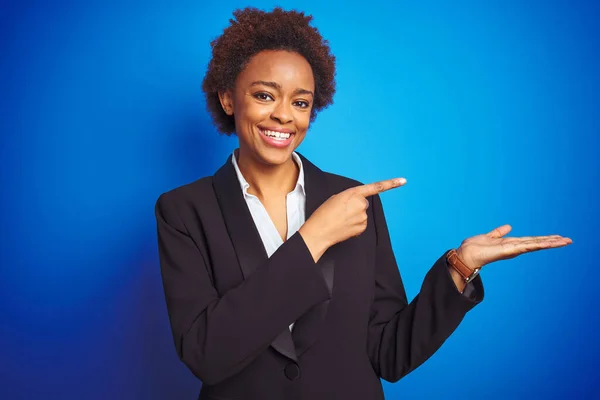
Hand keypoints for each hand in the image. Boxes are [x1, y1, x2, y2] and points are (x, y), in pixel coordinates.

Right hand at [299, 177, 406, 260]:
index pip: (375, 187)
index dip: (390, 183)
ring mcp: (363, 217)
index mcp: (353, 193)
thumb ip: (349, 197)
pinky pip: (361, 224)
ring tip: (340, 220)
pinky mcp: (362, 227)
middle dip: (355, 206)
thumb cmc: (323, 214)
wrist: (319, 231)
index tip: (403, 181)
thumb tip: (356, 206)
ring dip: (354, 217)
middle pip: (363, 203)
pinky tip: (344, 226)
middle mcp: (360, 204)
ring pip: (362, 214)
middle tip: (341, 212)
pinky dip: (354, 225)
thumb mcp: (335, 198)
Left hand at [456, 224, 572, 270]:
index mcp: (511, 243)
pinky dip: (537, 244)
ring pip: (536, 245)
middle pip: (537, 243)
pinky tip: (548, 243)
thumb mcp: (489, 236)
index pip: (531, 240)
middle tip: (569, 240)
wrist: (466, 254)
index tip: (557, 237)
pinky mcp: (509, 251)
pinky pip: (526, 246)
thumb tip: (508, 227)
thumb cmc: (475, 247)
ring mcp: (513, 250)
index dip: (544, 239)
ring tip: (565, 241)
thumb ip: (498, 232)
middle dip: (553, 242)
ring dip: (550, 243)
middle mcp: (514, 248)